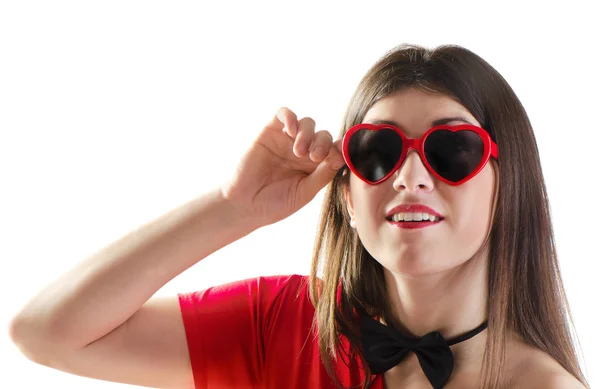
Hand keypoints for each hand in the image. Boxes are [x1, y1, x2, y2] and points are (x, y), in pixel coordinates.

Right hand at [220, 107, 345, 226]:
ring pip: (307, 123)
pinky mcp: (270, 132)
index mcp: (315, 167)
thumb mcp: (305, 192)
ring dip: (307, 134)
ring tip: (298, 151)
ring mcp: (287, 141)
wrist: (245, 205)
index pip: (334, 150)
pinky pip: (283, 114)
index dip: (339, 149)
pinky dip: (290, 117)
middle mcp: (304, 151)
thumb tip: (342, 156)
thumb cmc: (275, 204)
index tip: (337, 157)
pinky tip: (290, 130)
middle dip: (322, 143)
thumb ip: (324, 174)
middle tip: (314, 157)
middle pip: (323, 135)